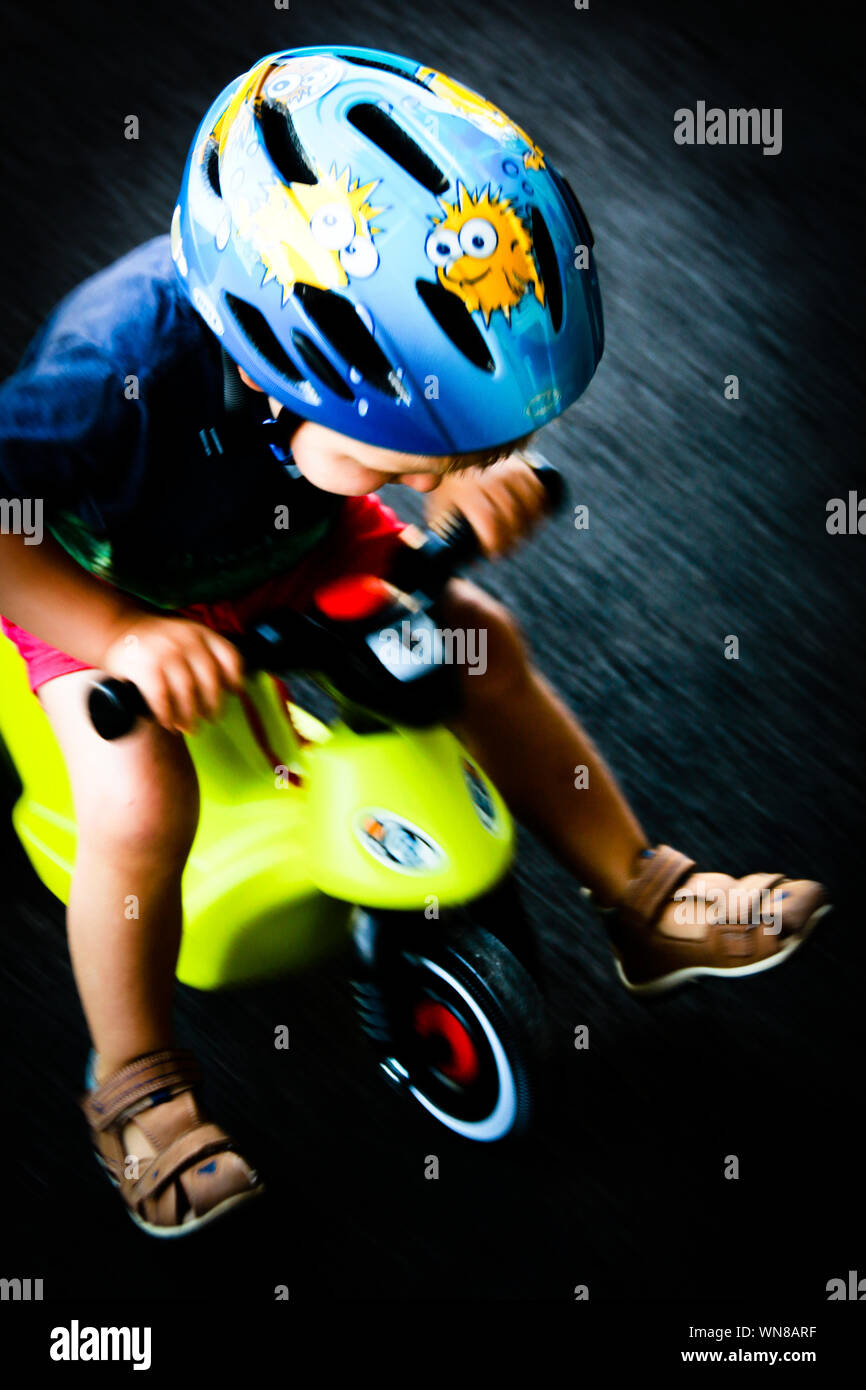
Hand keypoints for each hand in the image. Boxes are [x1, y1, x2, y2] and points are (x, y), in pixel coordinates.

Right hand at [99, 614, 244, 733]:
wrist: (117, 629)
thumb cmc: (159, 645)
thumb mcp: (187, 639)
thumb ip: (208, 657)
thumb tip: (233, 689)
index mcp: (201, 632)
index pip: (230, 657)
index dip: (235, 679)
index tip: (233, 694)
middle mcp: (186, 639)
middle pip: (210, 680)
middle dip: (213, 705)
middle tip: (210, 719)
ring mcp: (165, 652)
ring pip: (187, 692)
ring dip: (189, 716)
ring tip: (189, 727)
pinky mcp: (145, 667)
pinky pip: (163, 698)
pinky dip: (167, 715)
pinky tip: (168, 722)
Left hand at [424, 456, 547, 557]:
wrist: (455, 453)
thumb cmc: (447, 488)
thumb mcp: (439, 509)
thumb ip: (446, 536)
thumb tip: (470, 562)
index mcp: (465, 490)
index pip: (488, 520)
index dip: (496, 541)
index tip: (494, 554)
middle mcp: (487, 478)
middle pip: (511, 515)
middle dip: (513, 539)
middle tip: (509, 550)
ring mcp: (505, 469)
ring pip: (528, 503)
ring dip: (529, 525)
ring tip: (523, 537)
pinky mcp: (518, 464)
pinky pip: (537, 489)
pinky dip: (540, 506)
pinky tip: (538, 518)